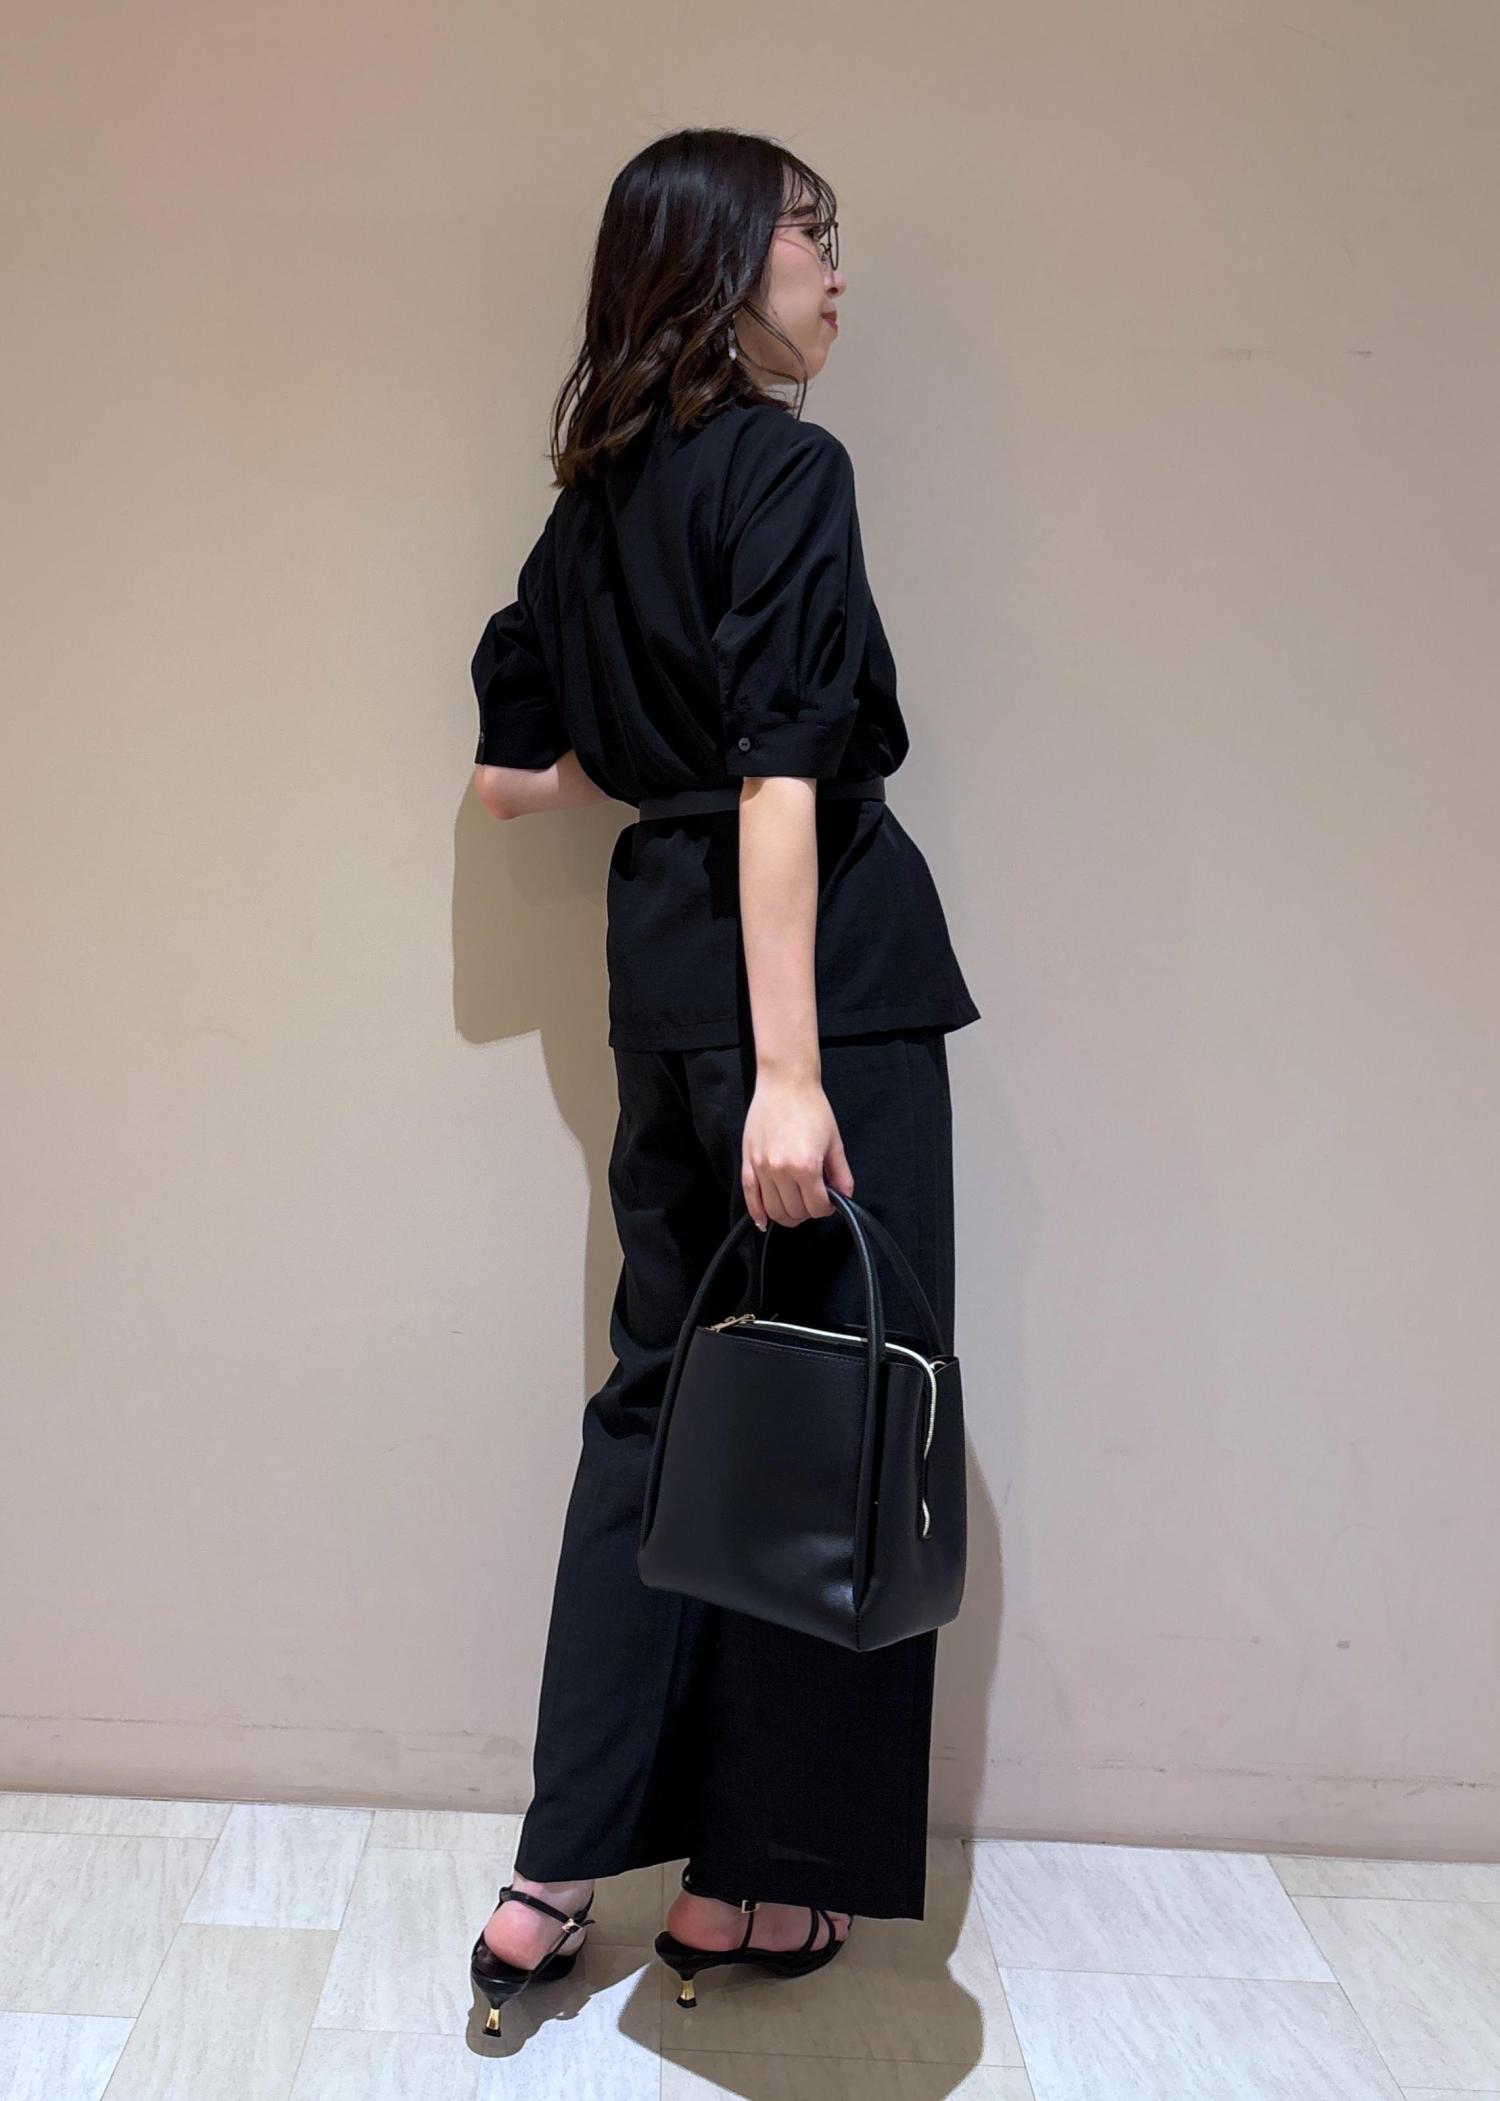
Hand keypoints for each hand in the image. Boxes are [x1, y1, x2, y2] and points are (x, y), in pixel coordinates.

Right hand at [741, 1069, 854, 1229]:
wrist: (785, 1083)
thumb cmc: (811, 1107)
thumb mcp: (835, 1142)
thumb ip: (841, 1174)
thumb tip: (844, 1197)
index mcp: (806, 1166)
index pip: (817, 1207)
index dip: (826, 1209)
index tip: (828, 1202)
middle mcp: (781, 1170)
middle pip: (795, 1212)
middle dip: (807, 1212)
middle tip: (813, 1202)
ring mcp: (762, 1167)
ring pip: (773, 1209)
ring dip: (786, 1215)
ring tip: (794, 1208)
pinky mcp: (748, 1161)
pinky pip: (749, 1196)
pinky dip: (756, 1213)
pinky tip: (763, 1221)